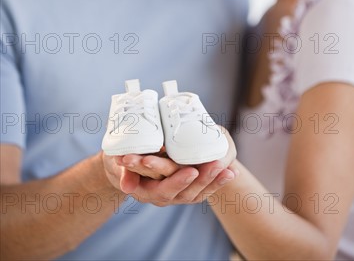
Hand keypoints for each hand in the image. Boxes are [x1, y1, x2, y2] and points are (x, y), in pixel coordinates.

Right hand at [117, 127, 237, 205]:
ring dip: (214, 181)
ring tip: (228, 169)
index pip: (164, 190)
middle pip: (186, 192)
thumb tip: (126, 185)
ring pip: (197, 192)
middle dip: (203, 179)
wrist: (126, 167)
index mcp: (147, 191)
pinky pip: (204, 189)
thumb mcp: (117, 165)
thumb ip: (123, 173)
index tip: (191, 171)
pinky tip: (231, 172)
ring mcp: (176, 195)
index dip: (178, 181)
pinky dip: (218, 182)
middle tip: (216, 165)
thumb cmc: (120, 162)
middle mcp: (164, 197)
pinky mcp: (185, 190)